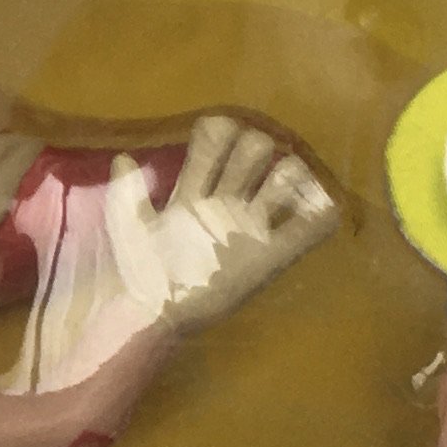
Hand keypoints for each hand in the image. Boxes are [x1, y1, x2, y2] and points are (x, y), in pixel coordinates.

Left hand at [104, 114, 342, 330]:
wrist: (154, 314)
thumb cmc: (140, 270)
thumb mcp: (128, 227)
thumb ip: (126, 192)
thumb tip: (124, 157)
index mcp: (194, 190)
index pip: (216, 140)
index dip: (219, 132)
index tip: (213, 142)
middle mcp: (227, 201)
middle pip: (256, 148)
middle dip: (254, 147)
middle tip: (244, 170)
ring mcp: (252, 227)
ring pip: (286, 177)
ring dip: (288, 173)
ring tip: (277, 188)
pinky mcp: (272, 257)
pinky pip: (310, 228)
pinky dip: (321, 212)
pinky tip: (314, 207)